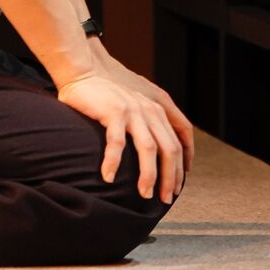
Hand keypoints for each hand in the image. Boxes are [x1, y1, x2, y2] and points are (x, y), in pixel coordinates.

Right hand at [56, 72, 185, 203]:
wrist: (84, 69)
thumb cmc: (108, 89)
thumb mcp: (137, 100)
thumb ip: (148, 118)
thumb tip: (154, 145)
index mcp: (159, 108)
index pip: (183, 137)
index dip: (184, 161)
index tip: (180, 183)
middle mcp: (151, 110)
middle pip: (170, 149)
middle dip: (171, 177)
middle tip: (165, 200)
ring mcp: (134, 111)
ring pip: (149, 149)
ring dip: (149, 175)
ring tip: (144, 195)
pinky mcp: (114, 112)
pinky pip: (116, 143)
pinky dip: (114, 163)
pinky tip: (109, 179)